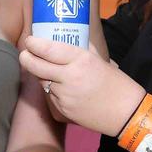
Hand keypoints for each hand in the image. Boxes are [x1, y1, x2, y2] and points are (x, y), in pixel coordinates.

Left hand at [19, 35, 140, 135]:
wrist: (126, 113)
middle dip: (26, 58)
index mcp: (81, 60)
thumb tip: (65, 38)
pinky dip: (51, 91)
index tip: (30, 40)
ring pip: (42, 82)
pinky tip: (61, 88)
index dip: (34, 44)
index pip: (48, 49)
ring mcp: (63, 96)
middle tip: (25, 54)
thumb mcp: (100, 60)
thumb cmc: (116, 83)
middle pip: (35, 66)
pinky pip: (49, 97)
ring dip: (41, 75)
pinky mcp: (62, 111)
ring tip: (47, 70)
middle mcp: (69, 77)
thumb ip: (81, 49)